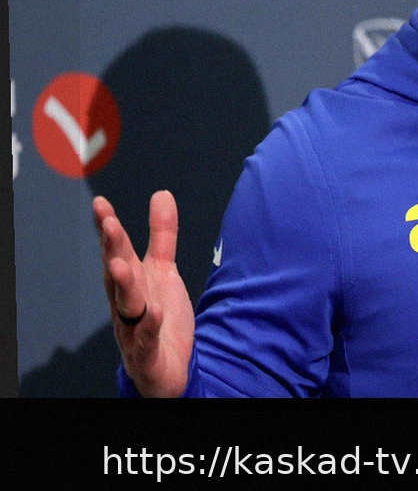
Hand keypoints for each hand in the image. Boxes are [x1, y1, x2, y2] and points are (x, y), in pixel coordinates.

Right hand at [94, 190, 194, 396]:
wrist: (171, 368)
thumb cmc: (159, 319)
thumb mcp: (163, 272)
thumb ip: (162, 236)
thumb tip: (161, 194)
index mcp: (129, 284)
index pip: (116, 253)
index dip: (108, 229)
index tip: (101, 204)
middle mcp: (126, 306)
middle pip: (116, 276)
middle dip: (112, 251)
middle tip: (109, 225)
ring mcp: (134, 331)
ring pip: (126, 307)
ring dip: (124, 286)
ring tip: (122, 265)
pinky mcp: (149, 355)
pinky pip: (147, 341)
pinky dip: (149, 327)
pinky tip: (154, 312)